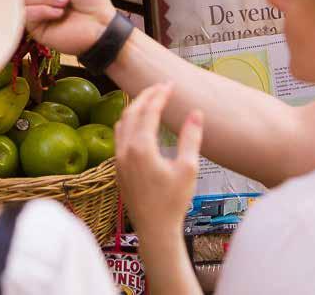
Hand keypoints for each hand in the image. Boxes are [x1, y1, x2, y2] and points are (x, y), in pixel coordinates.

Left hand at [116, 84, 202, 238]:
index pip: (149, 111)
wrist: (154, 229)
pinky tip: (137, 122)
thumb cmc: (173, 202)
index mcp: (141, 147)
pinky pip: (119, 135)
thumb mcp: (188, 168)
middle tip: (161, 87)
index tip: (170, 85)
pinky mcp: (118, 166)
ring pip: (122, 122)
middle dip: (146, 96)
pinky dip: (128, 121)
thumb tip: (196, 114)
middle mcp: (125, 149)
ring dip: (134, 107)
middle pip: (132, 111)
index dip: (160, 95)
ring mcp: (118, 158)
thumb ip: (191, 138)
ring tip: (149, 98)